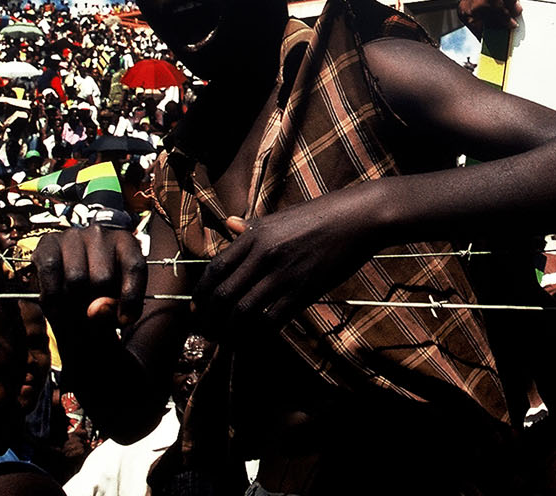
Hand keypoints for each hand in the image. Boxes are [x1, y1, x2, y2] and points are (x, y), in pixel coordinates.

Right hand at [33, 224, 147, 332]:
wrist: (65, 289)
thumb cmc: (97, 294)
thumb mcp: (114, 304)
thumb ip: (112, 310)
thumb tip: (96, 310)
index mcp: (126, 242)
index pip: (134, 267)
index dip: (131, 298)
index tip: (124, 321)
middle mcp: (100, 233)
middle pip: (102, 278)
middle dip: (95, 305)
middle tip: (89, 315)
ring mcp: (73, 235)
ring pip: (75, 278)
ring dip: (71, 304)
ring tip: (72, 311)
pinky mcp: (48, 243)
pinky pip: (51, 272)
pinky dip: (51, 296)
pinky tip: (54, 304)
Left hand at [191, 192, 373, 337]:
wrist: (359, 218)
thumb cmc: (321, 214)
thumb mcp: (281, 216)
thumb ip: (253, 226)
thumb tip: (229, 223)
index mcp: (255, 235)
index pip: (215, 269)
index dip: (201, 293)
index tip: (197, 308)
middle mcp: (264, 255)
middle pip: (224, 295)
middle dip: (210, 319)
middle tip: (208, 331)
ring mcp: (284, 274)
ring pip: (243, 312)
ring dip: (230, 332)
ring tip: (227, 340)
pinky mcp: (304, 290)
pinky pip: (272, 320)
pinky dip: (259, 334)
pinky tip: (256, 338)